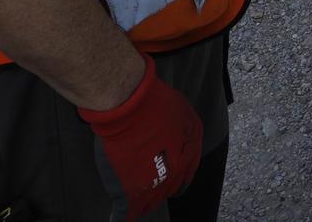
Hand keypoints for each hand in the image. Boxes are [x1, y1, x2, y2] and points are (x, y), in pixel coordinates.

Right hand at [79, 57, 202, 220]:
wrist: (131, 105)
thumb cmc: (152, 101)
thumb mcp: (179, 109)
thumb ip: (177, 127)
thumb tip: (169, 134)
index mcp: (192, 148)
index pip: (187, 172)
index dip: (178, 179)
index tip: (172, 183)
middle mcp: (178, 169)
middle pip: (170, 189)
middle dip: (161, 191)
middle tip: (150, 193)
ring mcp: (155, 182)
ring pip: (150, 202)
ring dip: (143, 204)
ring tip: (135, 206)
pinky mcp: (131, 189)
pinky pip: (128, 210)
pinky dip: (123, 215)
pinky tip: (120, 218)